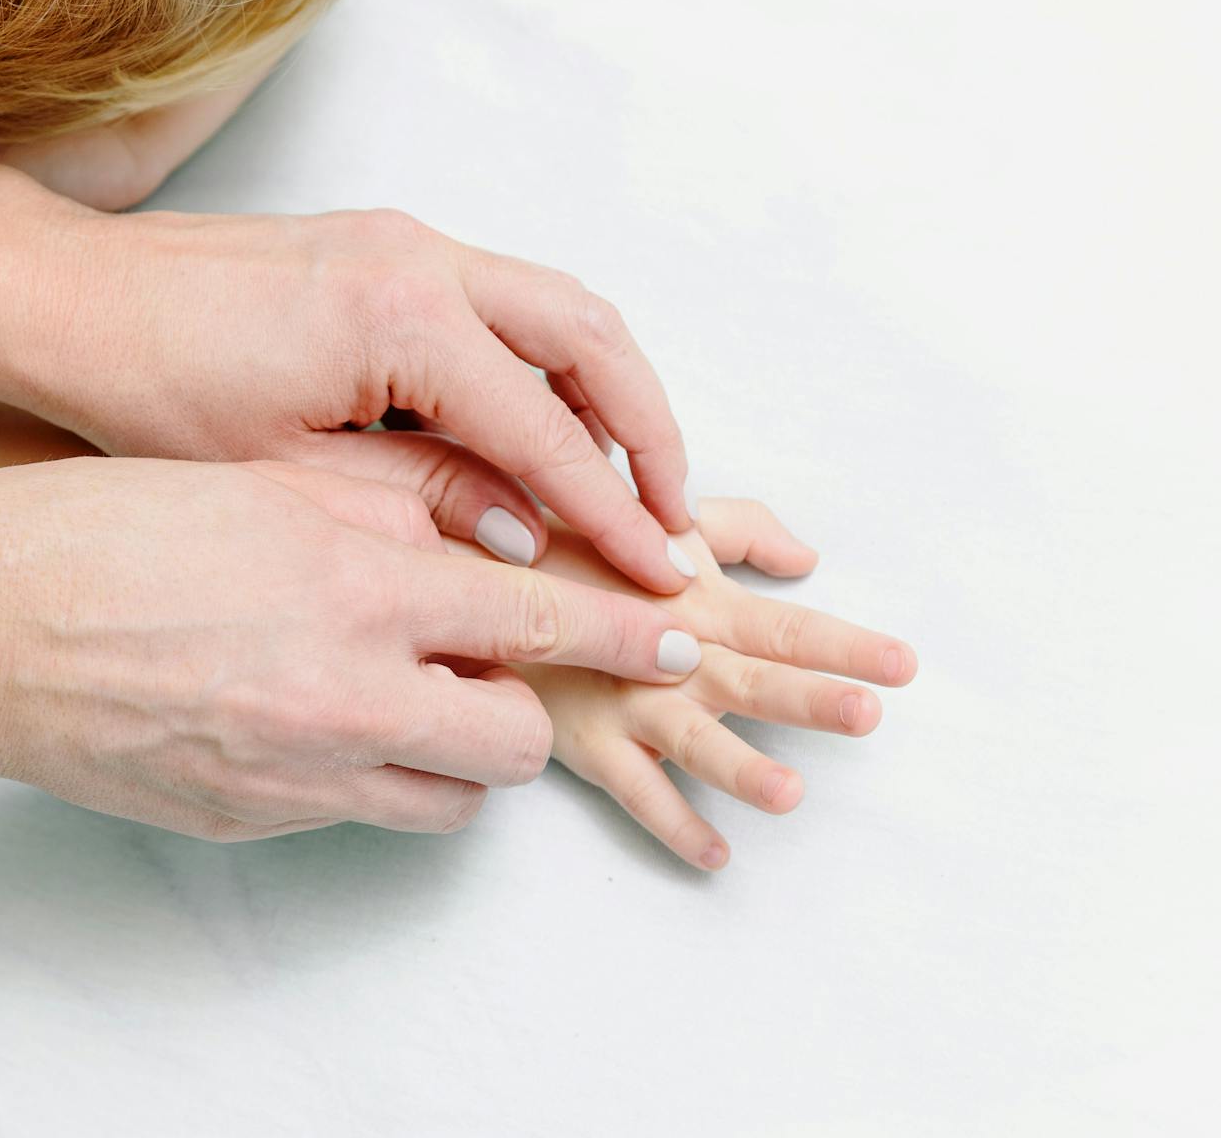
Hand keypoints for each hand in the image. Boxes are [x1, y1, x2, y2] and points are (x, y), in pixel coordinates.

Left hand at [0, 206, 694, 593]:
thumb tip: (524, 534)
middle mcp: (420, 258)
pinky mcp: (384, 245)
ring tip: (630, 478)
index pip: (543, 429)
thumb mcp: (289, 476)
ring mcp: (405, 240)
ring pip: (556, 305)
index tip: (657, 572)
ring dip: (606, 388)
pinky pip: (504, 297)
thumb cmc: (151, 388)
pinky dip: (546, 361)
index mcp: (401, 318)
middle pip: (589, 335)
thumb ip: (421, 505)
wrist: (73, 301)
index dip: (608, 512)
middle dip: (647, 428)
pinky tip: (544, 426)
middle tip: (674, 517)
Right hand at [0, 457, 705, 839]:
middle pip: (516, 742)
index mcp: (362, 586)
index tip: (677, 634)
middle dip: (526, 709)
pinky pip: (360, 815)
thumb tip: (501, 534)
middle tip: (488, 668)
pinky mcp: (255, 820)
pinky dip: (370, 776)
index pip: (544, 620)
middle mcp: (348, 693)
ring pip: (448, 799)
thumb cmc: (118, 527)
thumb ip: (405, 506)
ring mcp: (300, 771)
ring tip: (404, 699)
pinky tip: (313, 720)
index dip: (626, 629)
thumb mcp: (274, 480)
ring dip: (454, 755)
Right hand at [505, 499, 917, 868]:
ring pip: (693, 741)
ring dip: (741, 768)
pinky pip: (635, 793)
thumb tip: (806, 557)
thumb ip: (738, 529)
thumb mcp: (657, 520)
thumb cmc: (570, 547)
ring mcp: (626, 702)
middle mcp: (669, 653)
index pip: (784, 625)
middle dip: (809, 697)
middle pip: (752, 679)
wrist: (470, 579)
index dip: (845, 643)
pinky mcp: (586, 741)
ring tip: (790, 796)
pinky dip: (674, 826)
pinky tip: (717, 856)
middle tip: (867, 714)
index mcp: (695, 601)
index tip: (906, 665)